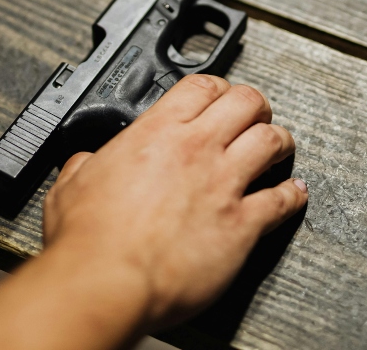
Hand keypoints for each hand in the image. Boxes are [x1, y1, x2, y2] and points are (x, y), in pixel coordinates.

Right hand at [43, 74, 307, 330]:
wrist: (108, 281)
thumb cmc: (89, 240)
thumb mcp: (71, 184)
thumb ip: (86, 164)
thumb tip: (83, 163)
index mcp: (156, 133)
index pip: (203, 86)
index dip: (216, 88)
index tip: (218, 97)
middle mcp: (196, 150)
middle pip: (248, 102)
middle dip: (255, 107)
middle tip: (254, 117)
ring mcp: (224, 185)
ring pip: (272, 141)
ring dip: (279, 142)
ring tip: (279, 147)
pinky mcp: (242, 225)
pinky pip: (282, 200)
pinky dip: (293, 194)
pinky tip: (294, 193)